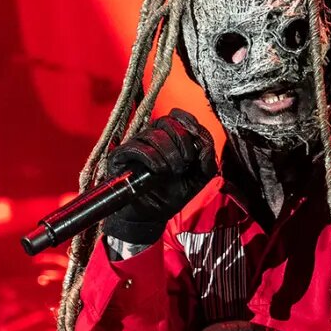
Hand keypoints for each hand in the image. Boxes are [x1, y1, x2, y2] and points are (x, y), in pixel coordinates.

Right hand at [103, 109, 216, 243]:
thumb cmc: (174, 194)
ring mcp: (136, 144)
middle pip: (167, 121)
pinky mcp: (122, 156)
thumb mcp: (199, 179)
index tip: (197, 137)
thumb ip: (208, 162)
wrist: (153, 215)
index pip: (178, 115)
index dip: (189, 122)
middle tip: (187, 162)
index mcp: (170, 137)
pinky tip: (159, 170)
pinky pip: (137, 147)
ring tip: (174, 170)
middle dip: (182, 141)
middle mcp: (152, 137)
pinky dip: (152, 158)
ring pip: (154, 134)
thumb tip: (206, 146)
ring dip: (169, 153)